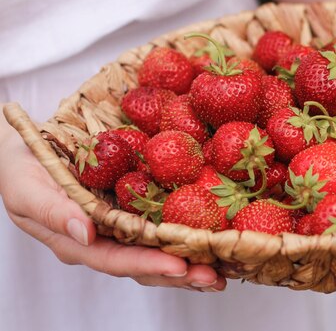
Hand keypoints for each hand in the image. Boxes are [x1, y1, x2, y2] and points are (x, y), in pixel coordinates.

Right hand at [0, 112, 225, 291]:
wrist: (27, 149)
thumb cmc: (22, 168)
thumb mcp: (27, 188)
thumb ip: (53, 212)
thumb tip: (86, 232)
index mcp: (77, 241)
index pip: (117, 260)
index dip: (149, 266)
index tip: (181, 266)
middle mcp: (103, 241)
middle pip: (145, 266)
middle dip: (181, 273)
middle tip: (216, 276)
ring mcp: (120, 228)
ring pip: (158, 252)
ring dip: (191, 263)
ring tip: (224, 270)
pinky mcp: (133, 211)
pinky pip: (162, 228)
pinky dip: (187, 236)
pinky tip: (213, 239)